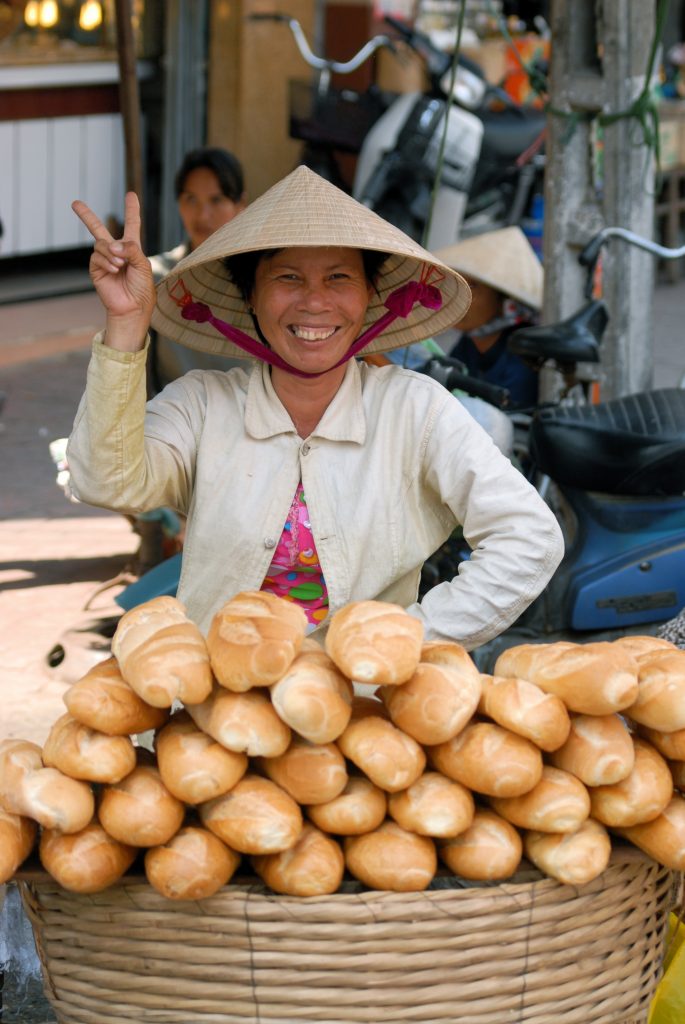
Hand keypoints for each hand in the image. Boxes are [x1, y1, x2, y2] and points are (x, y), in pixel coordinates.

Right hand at [72, 192, 155, 346]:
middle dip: (86, 216)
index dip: (132, 210)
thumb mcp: (143, 265)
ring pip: (101, 244)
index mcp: (132, 248)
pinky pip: (96, 257)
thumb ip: (131, 249)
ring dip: (111, 253)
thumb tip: (112, 244)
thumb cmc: (142, 288)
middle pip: (98, 229)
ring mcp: (104, 260)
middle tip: (75, 203)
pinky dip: (106, 261)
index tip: (131, 195)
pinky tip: (114, 269)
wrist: (132, 308)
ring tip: (120, 265)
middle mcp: (116, 251)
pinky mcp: (96, 270)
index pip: (131, 225)